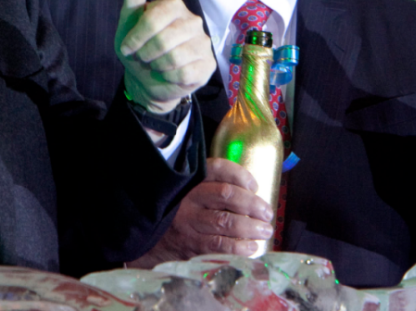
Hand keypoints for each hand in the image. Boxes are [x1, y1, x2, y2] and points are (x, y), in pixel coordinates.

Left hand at [116, 0, 216, 112]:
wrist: (147, 80)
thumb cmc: (139, 46)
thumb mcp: (129, 19)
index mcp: (174, 6)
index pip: (154, 18)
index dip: (137, 36)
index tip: (128, 46)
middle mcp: (193, 21)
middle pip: (164, 40)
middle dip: (146, 53)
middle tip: (143, 58)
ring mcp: (204, 43)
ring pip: (175, 58)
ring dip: (157, 66)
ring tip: (156, 65)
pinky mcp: (208, 65)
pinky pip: (184, 74)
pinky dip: (169, 78)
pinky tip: (169, 75)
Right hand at [128, 158, 273, 266]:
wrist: (148, 238)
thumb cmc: (177, 212)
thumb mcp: (186, 191)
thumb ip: (210, 186)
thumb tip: (250, 192)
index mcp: (189, 181)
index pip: (217, 168)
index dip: (240, 175)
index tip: (254, 185)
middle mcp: (188, 199)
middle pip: (227, 194)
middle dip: (253, 203)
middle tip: (266, 212)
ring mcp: (189, 222)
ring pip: (226, 221)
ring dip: (252, 226)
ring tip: (265, 230)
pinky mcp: (191, 245)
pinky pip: (220, 245)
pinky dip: (240, 246)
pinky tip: (252, 247)